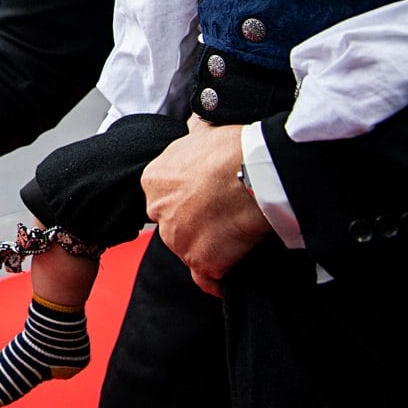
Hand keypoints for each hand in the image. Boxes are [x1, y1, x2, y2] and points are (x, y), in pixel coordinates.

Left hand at [141, 116, 272, 295]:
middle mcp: (159, 212)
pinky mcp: (202, 262)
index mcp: (154, 181)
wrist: (253, 174)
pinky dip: (218, 280)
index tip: (206, 198)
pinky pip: (206, 280)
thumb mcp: (202, 130)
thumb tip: (195, 127)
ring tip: (237, 235)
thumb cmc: (231, 149)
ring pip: (190, 250)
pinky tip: (231, 272)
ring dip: (211, 248)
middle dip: (195, 223)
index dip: (188, 199)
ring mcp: (178, 240)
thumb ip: (192, 135)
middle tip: (223, 216)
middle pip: (174, 225)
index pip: (164, 197)